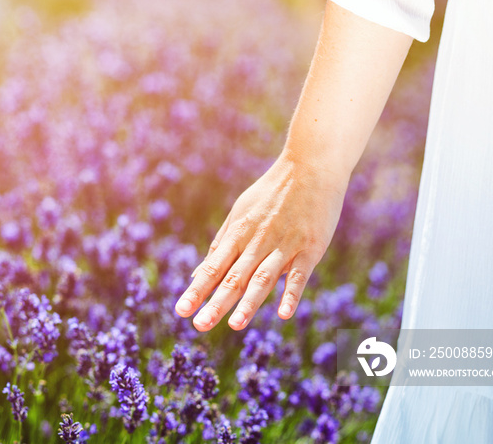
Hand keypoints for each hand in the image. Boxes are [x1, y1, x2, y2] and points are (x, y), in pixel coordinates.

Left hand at [174, 154, 349, 331]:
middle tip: (199, 326)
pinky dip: (291, 294)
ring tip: (234, 325)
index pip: (213, 267)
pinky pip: (298, 275)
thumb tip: (197, 274)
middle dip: (216, 303)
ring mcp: (284, 246)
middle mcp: (257, 241)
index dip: (197, 290)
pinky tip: (284, 313)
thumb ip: (220, 245)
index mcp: (238, 233)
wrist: (311, 166)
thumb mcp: (240, 213)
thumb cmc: (272, 193)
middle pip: (234, 277)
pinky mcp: (310, 248)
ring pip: (263, 278)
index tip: (181, 311)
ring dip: (249, 303)